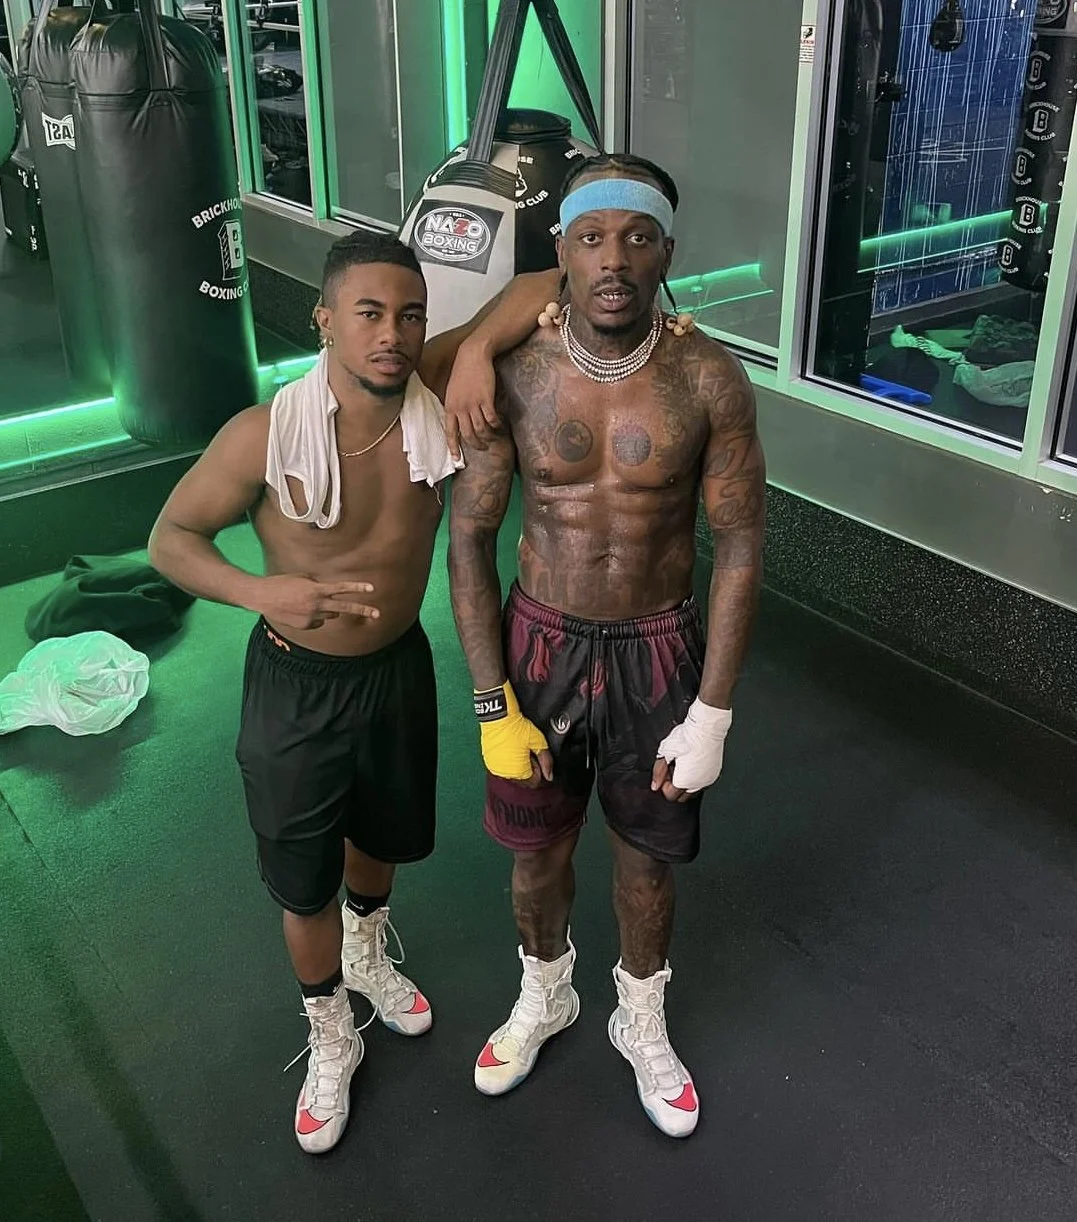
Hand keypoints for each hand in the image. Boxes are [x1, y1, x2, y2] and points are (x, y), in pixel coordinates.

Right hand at [252, 574, 377, 630]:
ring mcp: (312, 617)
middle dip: (362, 610)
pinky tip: (299, 610)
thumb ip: (318, 585)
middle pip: (344, 608)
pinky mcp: (306, 626)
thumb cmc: (282, 583)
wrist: (263, 597)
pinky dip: (314, 617)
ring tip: (307, 602)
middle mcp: (317, 604)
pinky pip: (318, 622)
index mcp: (316, 589)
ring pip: (330, 615)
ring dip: (327, 609)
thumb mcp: (302, 578)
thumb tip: (328, 594)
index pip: (341, 588)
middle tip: (377, 614)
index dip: (357, 588)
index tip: (371, 588)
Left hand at [444, 344, 500, 460]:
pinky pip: (491, 419)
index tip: (457, 459)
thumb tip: (458, 420)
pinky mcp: (485, 399)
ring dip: (488, 436)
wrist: (473, 354)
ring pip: (480, 429)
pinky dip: (496, 424)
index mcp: (450, 407)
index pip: (450, 433)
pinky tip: (499, 424)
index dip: (454, 448)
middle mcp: (460, 408)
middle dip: (476, 445)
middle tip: (483, 447)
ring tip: (493, 436)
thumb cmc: (463, 371)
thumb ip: (454, 406)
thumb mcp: (452, 390)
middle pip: (467, 435)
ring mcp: (473, 404)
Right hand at [476, 682, 553, 786]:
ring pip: (511, 773)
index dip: (538, 769)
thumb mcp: (538, 742)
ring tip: (518, 748)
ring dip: (516, 764)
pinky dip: (506, 760)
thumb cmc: (517, 728)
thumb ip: (546, 760)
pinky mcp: (488, 759)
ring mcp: (494, 767)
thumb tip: (549, 776)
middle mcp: (504, 774)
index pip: (533, 782)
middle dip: (528, 768)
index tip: (536, 756)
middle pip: (522, 779)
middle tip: (528, 751)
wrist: (498, 716)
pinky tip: (509, 747)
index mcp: (518, 773)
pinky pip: (501, 766)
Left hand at [652, 699, 732, 801]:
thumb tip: (655, 785)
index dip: (664, 784)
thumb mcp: (665, 752)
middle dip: (675, 786)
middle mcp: (698, 784)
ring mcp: (709, 779)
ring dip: (687, 782)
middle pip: (682, 797)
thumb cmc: (687, 737)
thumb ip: (658, 772)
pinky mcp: (716, 772)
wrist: (706, 728)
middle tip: (673, 769)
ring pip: (693, 790)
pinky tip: (693, 762)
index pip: (670, 796)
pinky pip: (703, 781)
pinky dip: (697, 776)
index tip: (665, 773)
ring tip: (684, 764)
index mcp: (684, 782)